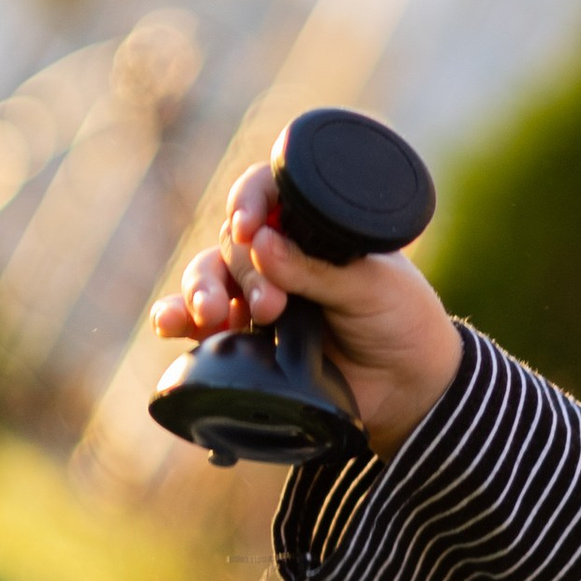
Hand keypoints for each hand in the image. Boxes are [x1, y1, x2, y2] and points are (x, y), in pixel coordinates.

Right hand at [152, 161, 464, 460]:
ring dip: (202, 291)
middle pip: (232, 242)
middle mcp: (278, 254)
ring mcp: (257, 295)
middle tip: (271, 305)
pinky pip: (196, 323)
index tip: (249, 227)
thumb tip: (260, 244)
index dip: (250, 202)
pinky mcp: (243, 340)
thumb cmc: (401, 320)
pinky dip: (175, 318)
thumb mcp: (371, 287)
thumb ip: (318, 270)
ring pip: (208, 277)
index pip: (267, 192)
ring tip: (215, 314)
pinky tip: (171, 322)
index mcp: (311, 224)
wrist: (409, 388)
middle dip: (242, 271)